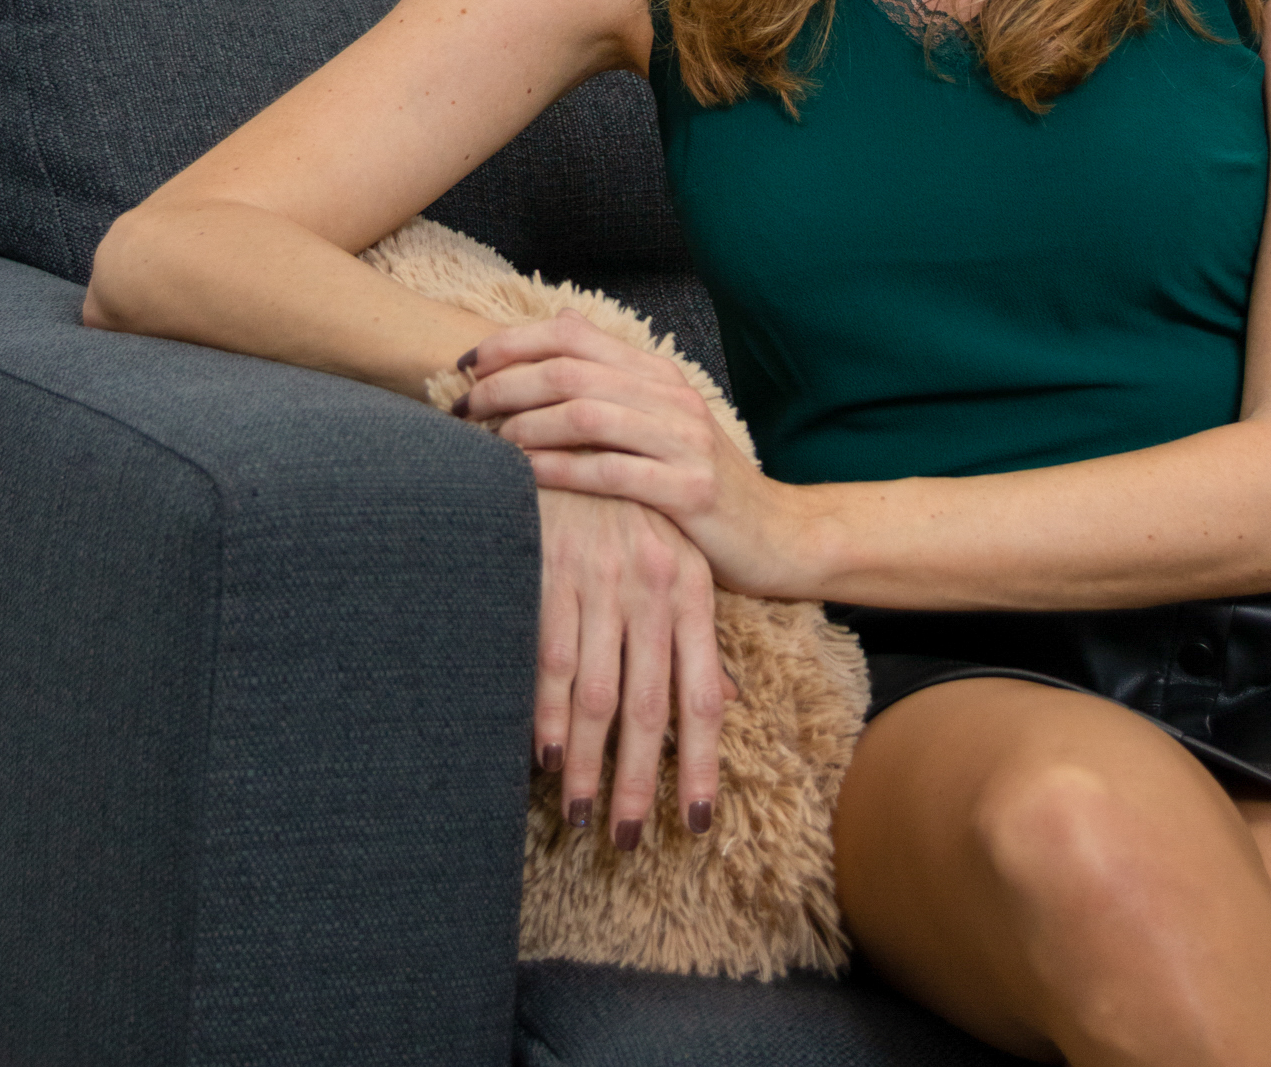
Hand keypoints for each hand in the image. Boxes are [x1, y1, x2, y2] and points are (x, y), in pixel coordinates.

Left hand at [462, 310, 802, 595]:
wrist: (778, 535)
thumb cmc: (700, 483)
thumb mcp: (660, 424)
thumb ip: (611, 382)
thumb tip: (558, 326)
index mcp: (658, 375)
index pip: (573, 337)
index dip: (512, 345)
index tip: (466, 366)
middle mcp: (672, 397)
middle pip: (570, 372)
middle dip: (505, 385)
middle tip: (462, 408)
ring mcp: (684, 441)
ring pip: (587, 414)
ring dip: (525, 424)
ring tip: (487, 442)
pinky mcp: (691, 490)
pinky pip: (611, 472)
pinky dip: (559, 470)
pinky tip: (525, 477)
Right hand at [532, 485, 731, 846]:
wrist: (562, 428)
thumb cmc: (619, 505)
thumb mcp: (673, 557)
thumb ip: (696, 635)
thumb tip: (728, 704)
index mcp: (690, 586)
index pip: (702, 694)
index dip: (699, 763)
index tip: (694, 821)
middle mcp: (652, 585)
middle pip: (651, 707)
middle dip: (637, 783)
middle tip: (628, 841)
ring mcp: (600, 578)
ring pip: (597, 696)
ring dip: (586, 764)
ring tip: (579, 816)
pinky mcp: (549, 570)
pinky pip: (548, 659)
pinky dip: (544, 714)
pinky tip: (542, 757)